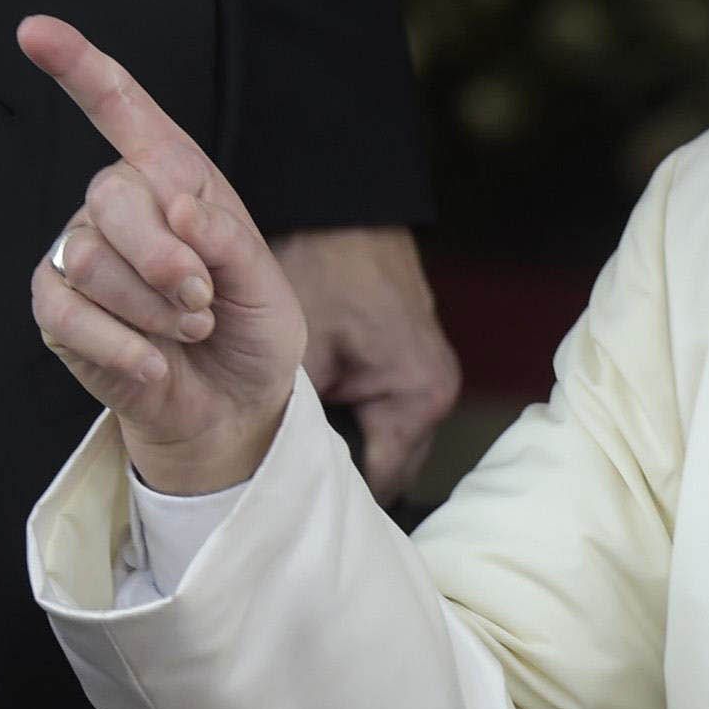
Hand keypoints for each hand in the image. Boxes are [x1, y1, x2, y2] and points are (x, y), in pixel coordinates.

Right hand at [21, 15, 303, 493]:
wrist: (230, 407)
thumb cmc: (248, 332)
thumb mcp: (265, 286)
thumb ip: (229, 243)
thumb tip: (180, 210)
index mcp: (174, 178)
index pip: (123, 110)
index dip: (80, 68)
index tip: (35, 31)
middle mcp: (119, 205)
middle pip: (113, 197)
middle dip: (168, 261)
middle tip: (203, 305)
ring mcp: (80, 253)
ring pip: (92, 260)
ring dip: (153, 312)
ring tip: (185, 333)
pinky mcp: (56, 308)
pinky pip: (67, 311)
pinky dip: (123, 346)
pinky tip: (153, 363)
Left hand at [274, 226, 460, 504]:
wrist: (342, 211)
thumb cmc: (323, 270)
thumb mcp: (302, 351)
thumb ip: (298, 413)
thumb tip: (272, 464)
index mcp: (418, 397)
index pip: (382, 481)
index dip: (334, 490)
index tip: (289, 497)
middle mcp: (436, 392)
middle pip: (392, 463)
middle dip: (346, 468)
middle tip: (287, 473)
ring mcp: (430, 374)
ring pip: (390, 436)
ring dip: (353, 438)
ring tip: (300, 442)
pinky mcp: (415, 358)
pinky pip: (389, 406)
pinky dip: (358, 411)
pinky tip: (321, 406)